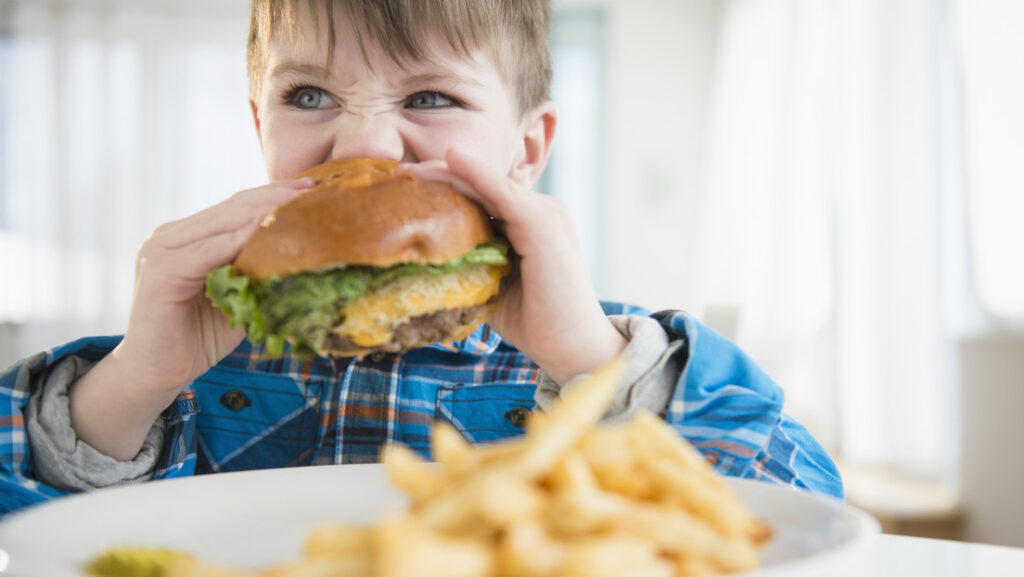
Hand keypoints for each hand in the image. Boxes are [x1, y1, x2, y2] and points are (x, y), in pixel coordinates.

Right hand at [69, 177, 313, 459]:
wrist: (156, 375)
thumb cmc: (199, 338)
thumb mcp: (236, 297)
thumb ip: (256, 271)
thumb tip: (303, 256)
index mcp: (186, 238)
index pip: (235, 207)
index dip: (273, 195)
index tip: (312, 189)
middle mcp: (169, 237)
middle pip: (232, 207)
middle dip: (275, 196)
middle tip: (313, 189)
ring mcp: (160, 251)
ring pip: (223, 223)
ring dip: (264, 212)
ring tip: (300, 205)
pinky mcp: (160, 272)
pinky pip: (209, 251)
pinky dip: (241, 240)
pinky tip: (268, 232)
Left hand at [399, 150, 626, 383]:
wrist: (572, 347)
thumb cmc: (535, 322)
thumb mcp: (493, 285)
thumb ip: (471, 264)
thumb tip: (423, 262)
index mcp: (529, 223)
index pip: (482, 196)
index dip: (445, 188)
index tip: (404, 188)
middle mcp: (540, 210)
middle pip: (482, 185)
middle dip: (439, 176)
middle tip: (397, 174)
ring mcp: (544, 214)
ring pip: (487, 185)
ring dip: (448, 173)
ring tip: (410, 170)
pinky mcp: (542, 224)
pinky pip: (503, 193)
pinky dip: (477, 174)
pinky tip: (451, 159)